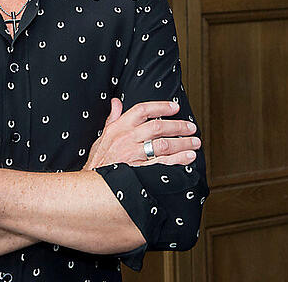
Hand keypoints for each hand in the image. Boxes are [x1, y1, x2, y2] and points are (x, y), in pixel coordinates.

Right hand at [83, 98, 199, 169]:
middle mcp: (127, 139)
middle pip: (158, 126)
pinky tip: (188, 157)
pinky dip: (179, 159)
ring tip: (195, 142)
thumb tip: (116, 102)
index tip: (175, 107)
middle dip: (178, 126)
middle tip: (191, 127)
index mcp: (119, 128)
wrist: (92, 186)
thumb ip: (112, 118)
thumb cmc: (98, 161)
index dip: (161, 106)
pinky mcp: (140, 171)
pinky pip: (163, 163)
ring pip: (164, 144)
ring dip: (183, 142)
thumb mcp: (102, 137)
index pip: (142, 110)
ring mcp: (134, 155)